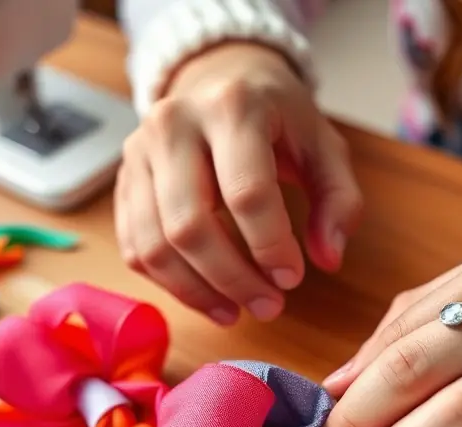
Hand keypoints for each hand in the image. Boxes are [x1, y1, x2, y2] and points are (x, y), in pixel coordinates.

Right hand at [115, 43, 361, 323]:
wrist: (219, 80)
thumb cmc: (277, 120)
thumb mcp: (324, 149)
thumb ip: (339, 202)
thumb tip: (327, 259)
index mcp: (232, 107)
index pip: (246, 192)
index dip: (270, 246)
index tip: (292, 278)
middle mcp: (174, 125)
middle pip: (190, 225)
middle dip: (232, 279)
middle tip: (269, 307)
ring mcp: (138, 153)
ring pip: (154, 245)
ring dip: (198, 292)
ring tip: (236, 311)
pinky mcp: (123, 182)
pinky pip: (135, 249)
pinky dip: (169, 284)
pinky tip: (207, 297)